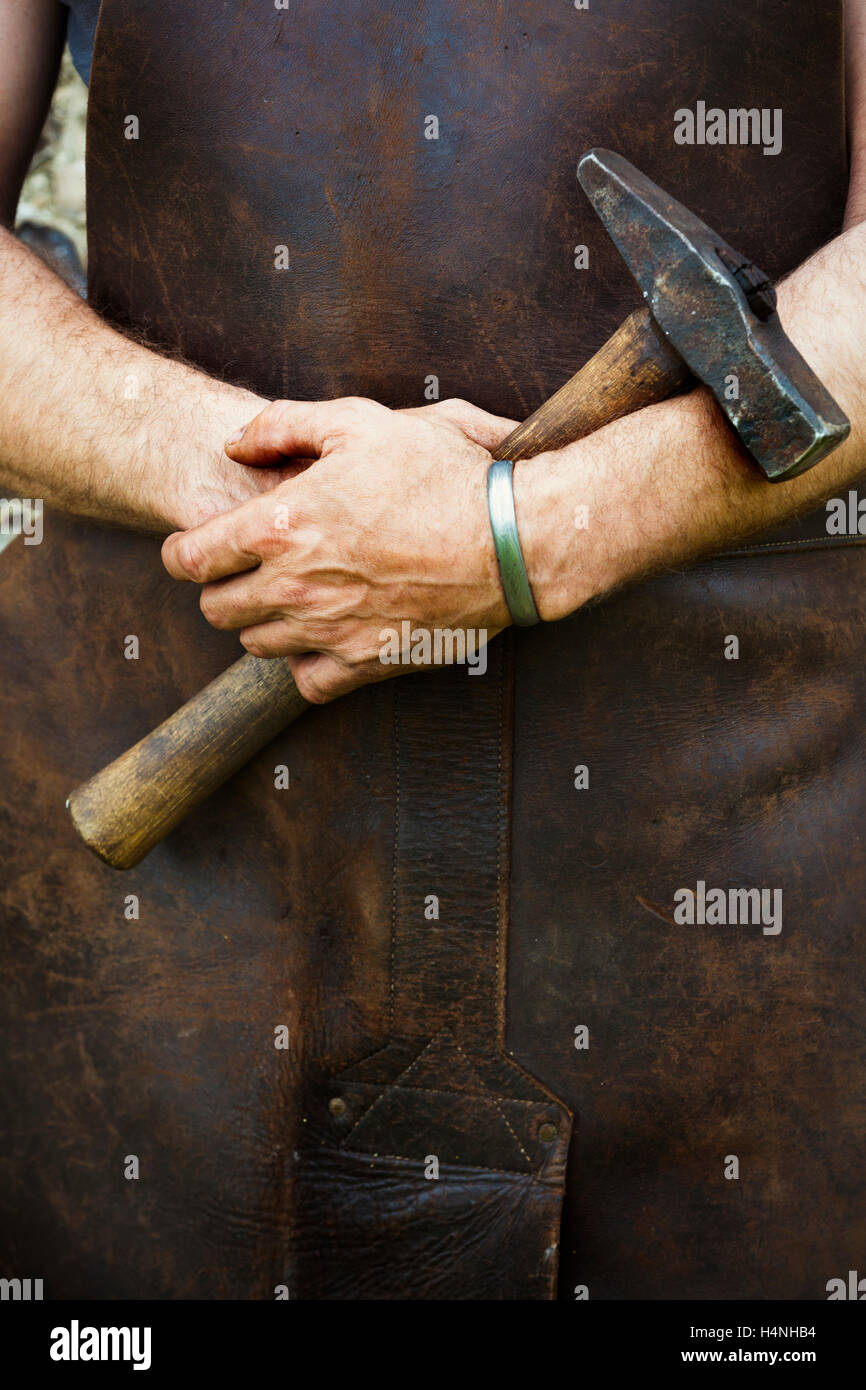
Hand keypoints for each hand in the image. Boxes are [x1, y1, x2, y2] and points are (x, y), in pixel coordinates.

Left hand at [162, 396, 518, 702]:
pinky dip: (305, 664)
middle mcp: (295, 586)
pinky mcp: (366, 663)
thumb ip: (283, 426)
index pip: (190, 559)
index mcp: (281, 526)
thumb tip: (233, 445)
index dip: (183, 553)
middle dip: (221, 586)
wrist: (510, 540)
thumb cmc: (440, 475)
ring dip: (262, 622)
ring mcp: (329, 631)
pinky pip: (307, 682)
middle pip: (215, 609)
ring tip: (292, 596)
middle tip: (248, 569)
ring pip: (255, 645)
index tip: (196, 548)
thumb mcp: (360, 423)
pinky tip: (324, 636)